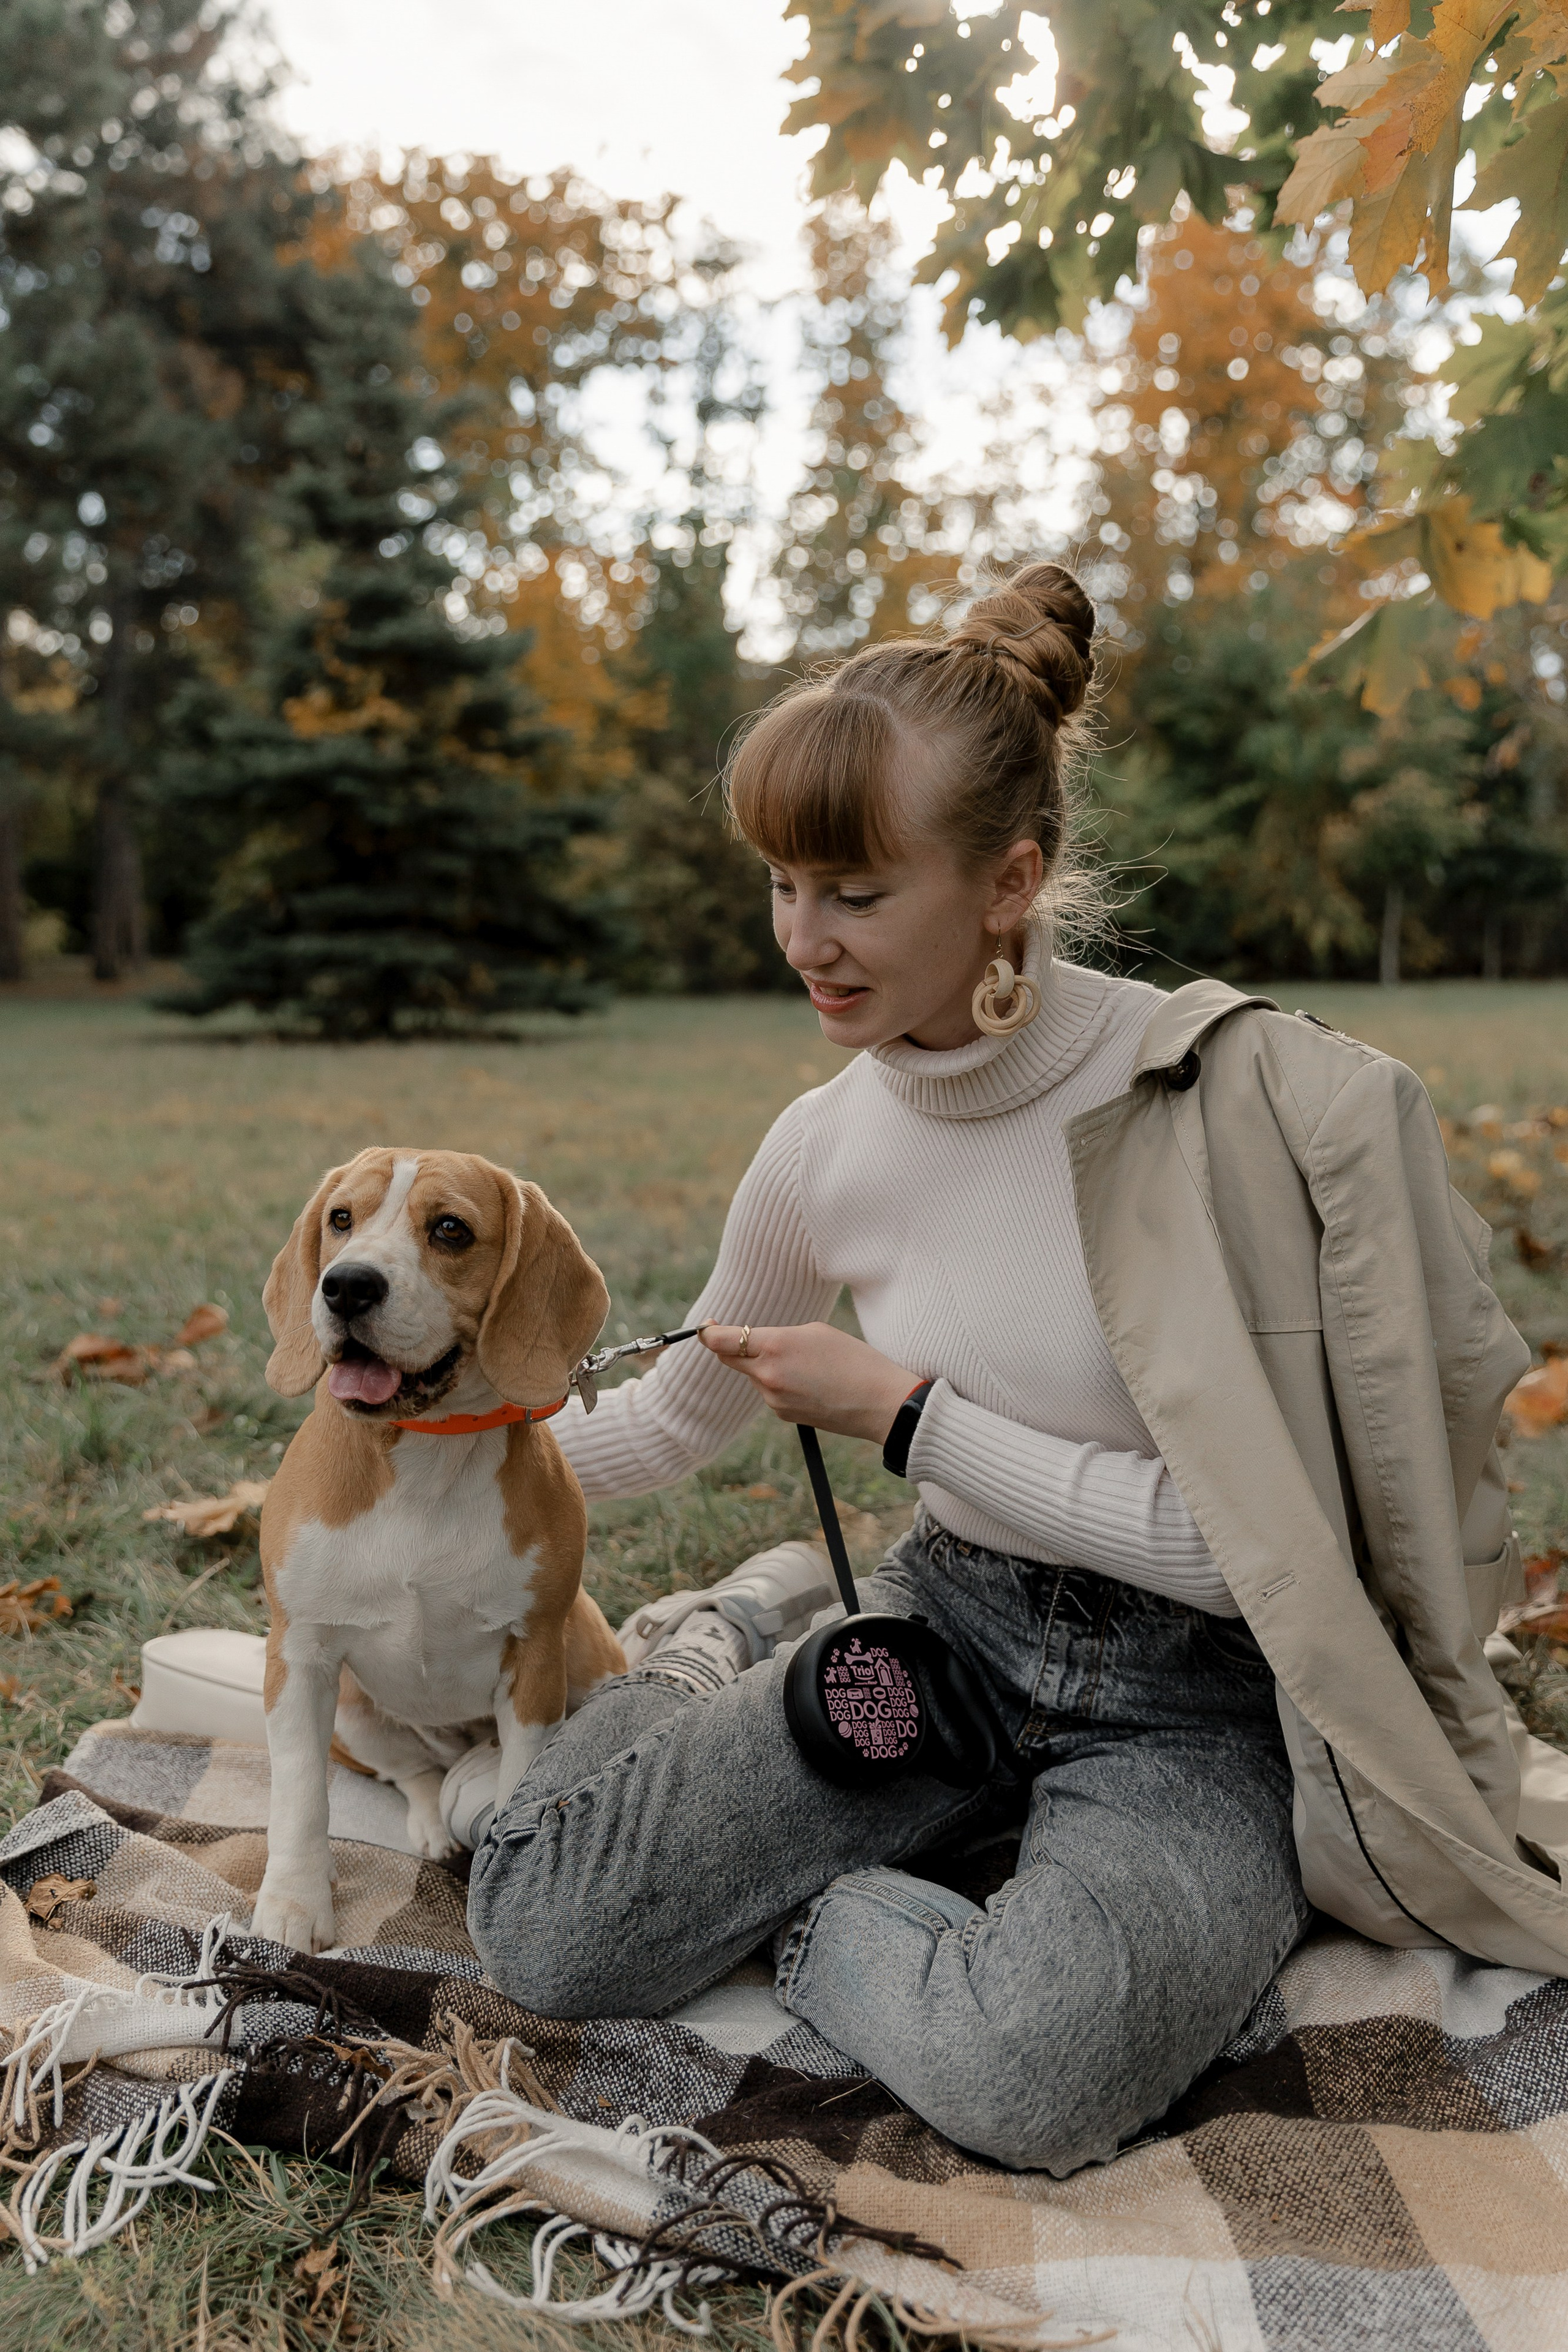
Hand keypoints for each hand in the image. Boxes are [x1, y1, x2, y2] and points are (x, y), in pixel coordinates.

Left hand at [700, 1321, 919, 1445]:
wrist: (880, 1403)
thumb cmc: (854, 1359)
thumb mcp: (815, 1332)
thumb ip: (778, 1335)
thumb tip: (759, 1344)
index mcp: (774, 1346)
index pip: (722, 1341)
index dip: (708, 1333)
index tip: (706, 1327)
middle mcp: (767, 1375)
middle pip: (732, 1359)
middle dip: (736, 1347)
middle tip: (749, 1337)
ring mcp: (773, 1399)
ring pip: (756, 1376)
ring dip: (767, 1366)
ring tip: (808, 1364)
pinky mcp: (784, 1415)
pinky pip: (772, 1393)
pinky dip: (782, 1384)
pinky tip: (812, 1383)